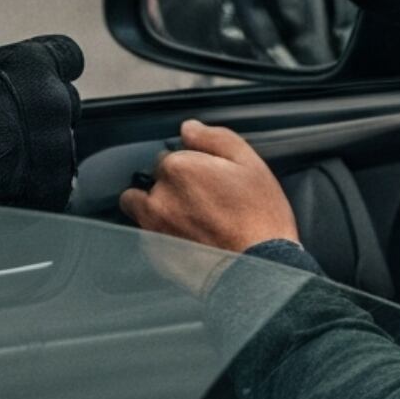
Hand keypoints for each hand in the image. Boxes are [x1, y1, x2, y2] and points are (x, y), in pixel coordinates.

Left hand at [121, 120, 298, 260]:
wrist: (257, 269)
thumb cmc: (259, 219)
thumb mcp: (250, 164)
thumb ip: (215, 138)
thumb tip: (189, 128)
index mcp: (179, 168)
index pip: (170, 155)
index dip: (191, 165)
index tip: (208, 179)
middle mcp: (159, 196)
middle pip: (154, 180)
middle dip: (172, 185)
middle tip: (202, 200)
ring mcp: (153, 227)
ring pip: (140, 205)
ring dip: (156, 206)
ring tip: (188, 219)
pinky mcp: (154, 253)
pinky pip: (148, 234)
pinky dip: (162, 233)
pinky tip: (189, 239)